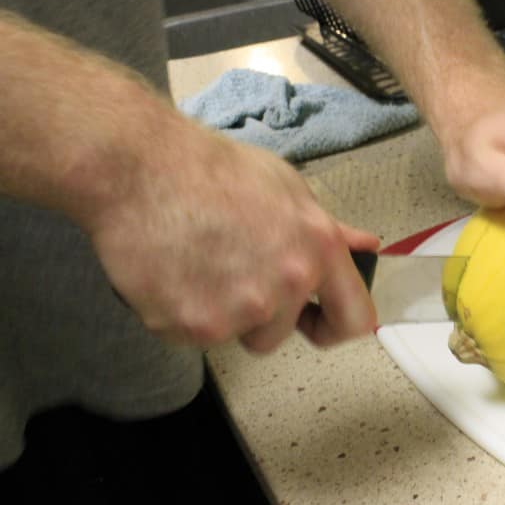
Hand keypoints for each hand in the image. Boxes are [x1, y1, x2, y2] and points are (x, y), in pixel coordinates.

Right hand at [85, 121, 377, 352]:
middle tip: (230, 271)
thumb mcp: (288, 189)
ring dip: (219, 314)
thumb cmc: (212, 170)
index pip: (355, 319)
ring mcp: (238, 310)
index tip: (317, 323)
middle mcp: (285, 285)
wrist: (138, 168)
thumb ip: (328, 230)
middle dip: (259, 314)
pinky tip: (173, 271)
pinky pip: (191, 336)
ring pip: (235, 335)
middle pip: (279, 334)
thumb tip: (365, 246)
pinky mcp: (191, 325)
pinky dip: (180, 313)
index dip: (336, 326)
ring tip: (200, 264)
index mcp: (318, 250)